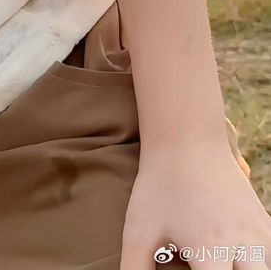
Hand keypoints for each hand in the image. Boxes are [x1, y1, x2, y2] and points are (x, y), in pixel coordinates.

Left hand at [120, 141, 270, 267]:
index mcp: (210, 250)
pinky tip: (238, 259)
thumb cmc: (160, 186)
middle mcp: (243, 245)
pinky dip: (259, 262)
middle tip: (207, 267)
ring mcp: (260, 235)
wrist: (188, 139)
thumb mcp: (138, 231)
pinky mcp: (266, 225)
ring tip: (219, 262)